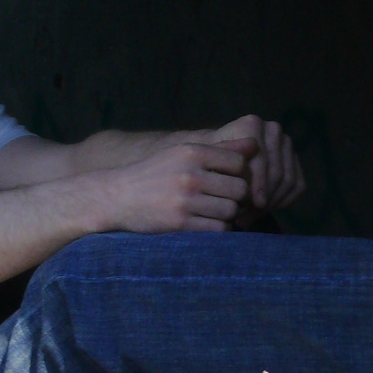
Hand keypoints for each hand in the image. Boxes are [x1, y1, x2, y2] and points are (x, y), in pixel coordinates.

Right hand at [99, 138, 256, 233]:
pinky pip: (218, 229)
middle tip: (223, 199)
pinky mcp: (180, 223)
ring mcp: (184, 200)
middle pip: (239, 189)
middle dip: (235, 196)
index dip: (239, 174)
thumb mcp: (183, 153)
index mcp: (192, 152)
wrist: (117, 196)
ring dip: (226, 214)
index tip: (228, 181)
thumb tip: (255, 144)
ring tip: (211, 211)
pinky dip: (217, 229)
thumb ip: (221, 149)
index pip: (239, 162)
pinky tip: (204, 223)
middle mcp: (190, 174)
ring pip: (230, 210)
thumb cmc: (156, 173)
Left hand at [213, 115, 304, 219]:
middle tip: (249, 216)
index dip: (258, 185)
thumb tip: (244, 188)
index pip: (261, 159)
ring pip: (288, 180)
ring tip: (251, 216)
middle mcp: (272, 130)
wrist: (220, 156)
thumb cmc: (210, 160)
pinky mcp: (295, 159)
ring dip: (272, 203)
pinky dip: (283, 201)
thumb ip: (224, 172)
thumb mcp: (209, 163)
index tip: (253, 205)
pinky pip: (297, 185)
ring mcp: (286, 143)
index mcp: (252, 124)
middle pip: (276, 171)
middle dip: (265, 198)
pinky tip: (264, 210)